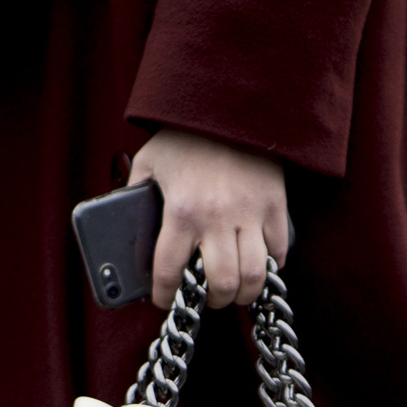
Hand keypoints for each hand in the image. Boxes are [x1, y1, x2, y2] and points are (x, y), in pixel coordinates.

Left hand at [128, 127, 287, 307]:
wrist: (229, 106)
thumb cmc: (186, 135)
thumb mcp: (150, 161)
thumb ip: (137, 193)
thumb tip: (128, 223)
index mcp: (180, 211)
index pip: (169, 270)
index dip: (164, 294)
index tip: (164, 299)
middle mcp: (216, 219)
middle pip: (221, 284)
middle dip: (214, 301)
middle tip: (209, 297)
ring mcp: (249, 215)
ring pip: (253, 276)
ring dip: (244, 293)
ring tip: (237, 291)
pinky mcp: (274, 207)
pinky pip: (278, 251)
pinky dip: (270, 266)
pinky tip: (259, 265)